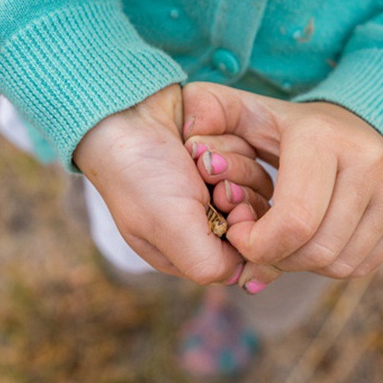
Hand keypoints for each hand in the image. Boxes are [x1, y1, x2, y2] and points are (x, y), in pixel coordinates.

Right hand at [73, 84, 243, 284]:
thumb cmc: (141, 174)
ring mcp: (215, 185)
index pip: (239, 256)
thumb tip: (244, 272)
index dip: (242, 233)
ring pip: (257, 185)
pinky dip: (232, 145)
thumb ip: (209, 265)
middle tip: (206, 180)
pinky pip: (253, 155)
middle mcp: (203, 220)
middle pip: (254, 219)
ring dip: (232, 166)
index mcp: (185, 249)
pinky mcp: (224, 154)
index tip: (223, 209)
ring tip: (197, 157)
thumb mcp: (172, 229)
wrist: (125, 110)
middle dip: (234, 194)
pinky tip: (201, 140)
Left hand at [182, 82, 382, 290]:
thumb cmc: (291, 127)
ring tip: (284, 240)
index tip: (239, 236)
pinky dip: (328, 264)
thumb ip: (209, 113)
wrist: (364, 120)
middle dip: (276, 258)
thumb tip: (188, 135)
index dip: (257, 245)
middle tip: (259, 246)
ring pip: (337, 263)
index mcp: (323, 139)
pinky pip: (361, 265)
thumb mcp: (248, 112)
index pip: (291, 222)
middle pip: (314, 250)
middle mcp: (369, 163)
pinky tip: (313, 239)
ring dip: (301, 264)